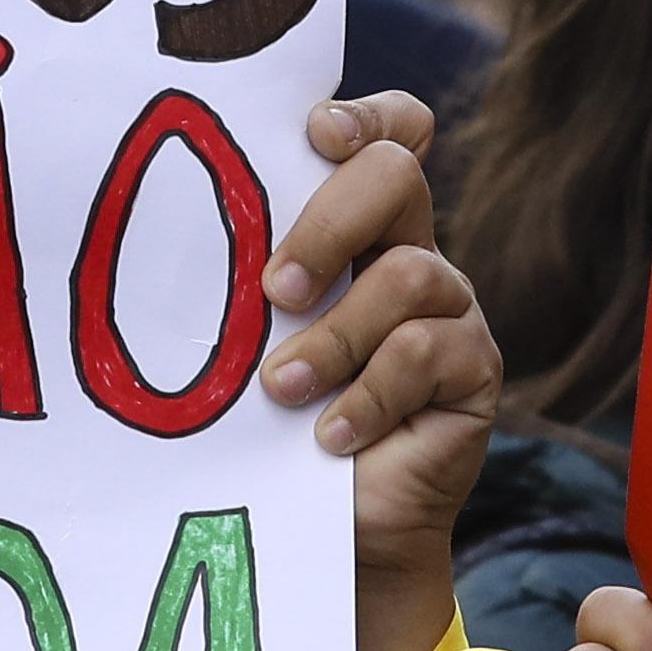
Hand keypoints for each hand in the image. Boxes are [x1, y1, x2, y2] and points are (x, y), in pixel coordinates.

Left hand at [257, 93, 495, 650]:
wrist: (333, 535)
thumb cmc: (273, 429)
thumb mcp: (252, 339)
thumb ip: (250, 277)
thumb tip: (176, 219)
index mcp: (359, 228)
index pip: (389, 133)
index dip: (364, 115)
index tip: (312, 133)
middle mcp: (412, 253)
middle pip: (397, 174)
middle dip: (328, 222)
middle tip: (274, 290)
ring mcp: (452, 309)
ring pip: (407, 274)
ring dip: (334, 337)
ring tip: (283, 390)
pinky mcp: (476, 369)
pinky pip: (426, 351)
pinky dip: (367, 394)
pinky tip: (331, 436)